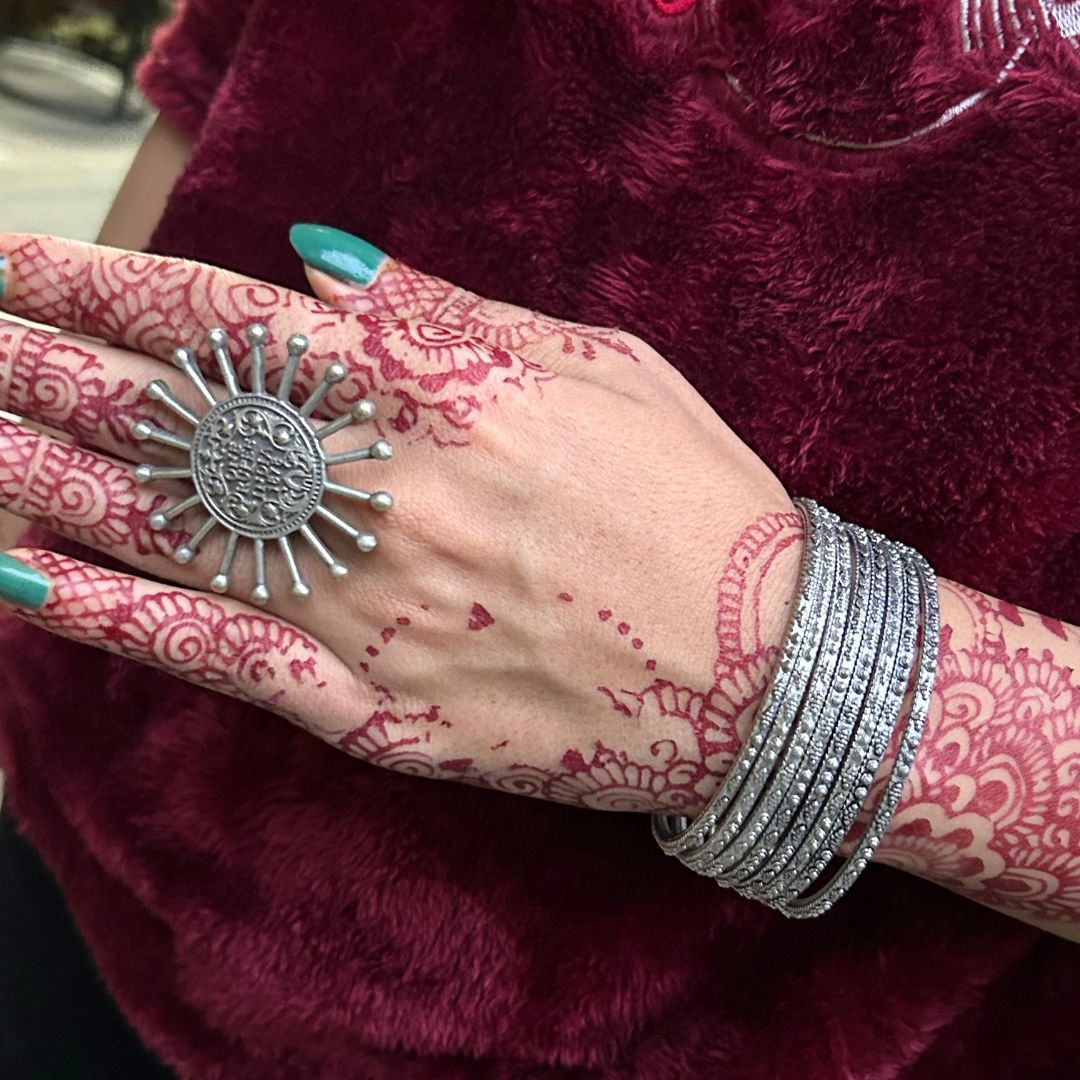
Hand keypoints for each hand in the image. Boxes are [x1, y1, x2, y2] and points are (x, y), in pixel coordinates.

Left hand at [0, 230, 801, 812]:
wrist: (766, 667)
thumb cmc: (697, 500)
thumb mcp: (601, 361)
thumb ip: (453, 311)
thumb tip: (325, 265)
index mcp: (446, 393)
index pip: (232, 323)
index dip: (108, 286)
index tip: (22, 263)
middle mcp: (391, 493)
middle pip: (180, 421)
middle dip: (48, 372)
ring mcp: (378, 608)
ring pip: (175, 534)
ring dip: (52, 479)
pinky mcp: (387, 707)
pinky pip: (229, 659)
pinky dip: (121, 621)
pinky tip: (29, 585)